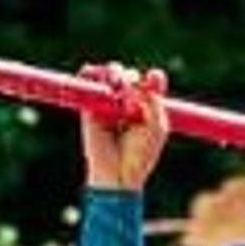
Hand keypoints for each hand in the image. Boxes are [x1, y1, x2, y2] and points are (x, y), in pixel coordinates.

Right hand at [78, 63, 172, 193]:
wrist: (120, 173)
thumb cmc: (143, 153)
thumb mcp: (157, 125)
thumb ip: (154, 100)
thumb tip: (153, 73)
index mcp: (146, 107)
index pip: (148, 82)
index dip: (150, 78)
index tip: (153, 78)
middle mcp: (126, 103)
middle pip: (126, 76)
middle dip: (128, 75)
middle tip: (129, 83)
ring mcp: (107, 105)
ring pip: (107, 77)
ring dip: (112, 73)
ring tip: (116, 83)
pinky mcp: (89, 110)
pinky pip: (87, 87)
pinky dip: (90, 75)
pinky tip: (93, 73)